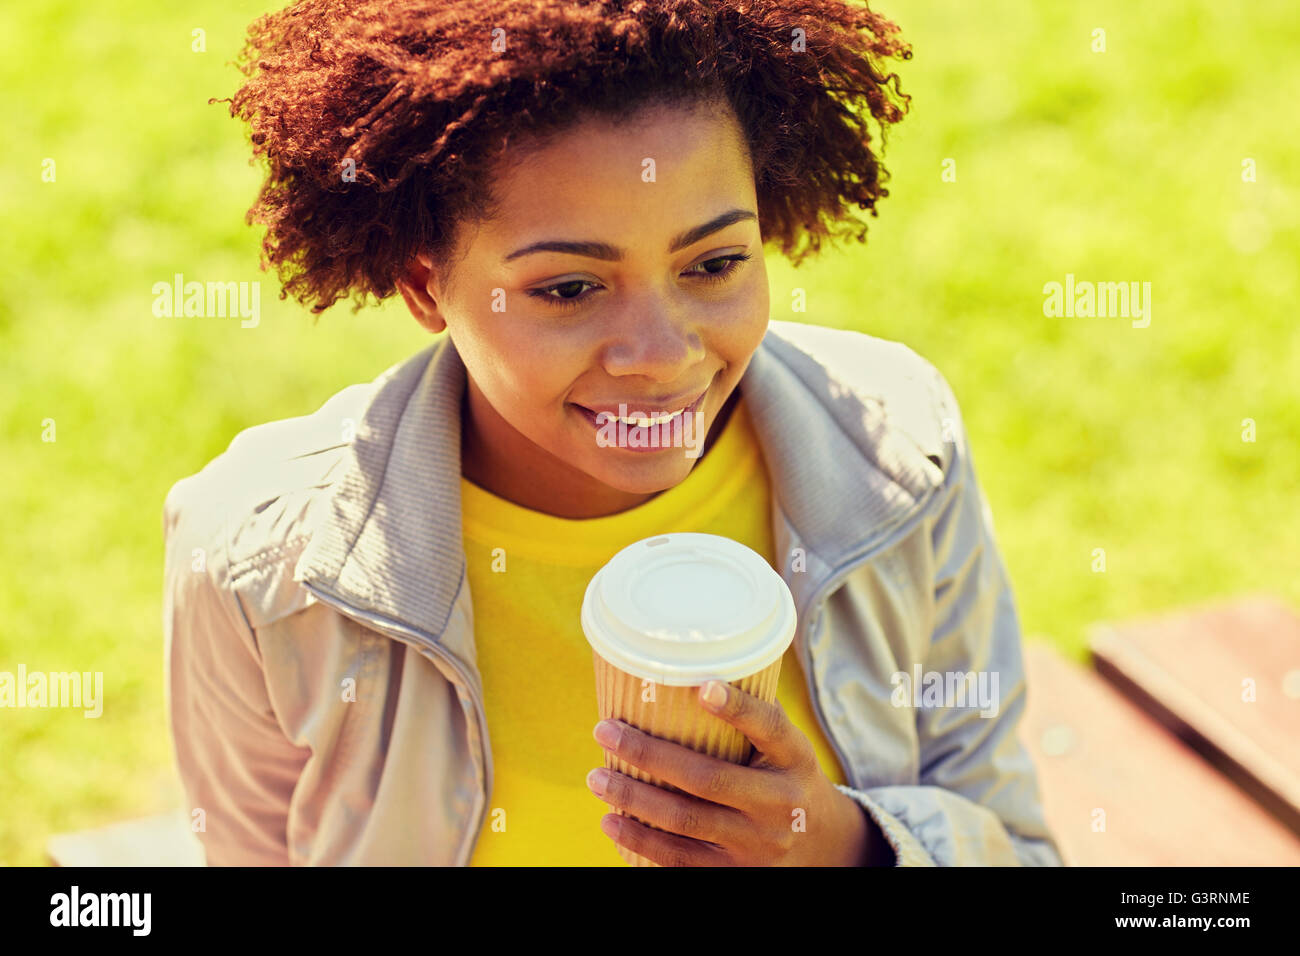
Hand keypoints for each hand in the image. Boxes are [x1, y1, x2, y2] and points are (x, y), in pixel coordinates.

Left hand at [587, 680, 887, 865]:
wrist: (821, 847)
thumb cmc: (783, 778)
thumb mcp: (786, 750)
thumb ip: (750, 720)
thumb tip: (682, 674)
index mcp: (795, 759)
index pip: (771, 728)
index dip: (738, 708)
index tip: (703, 687)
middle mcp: (779, 804)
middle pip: (708, 779)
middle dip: (649, 755)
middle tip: (604, 732)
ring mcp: (758, 845)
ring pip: (686, 821)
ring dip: (634, 799)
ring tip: (597, 778)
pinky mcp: (736, 874)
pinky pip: (681, 860)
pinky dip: (641, 841)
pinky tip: (612, 822)